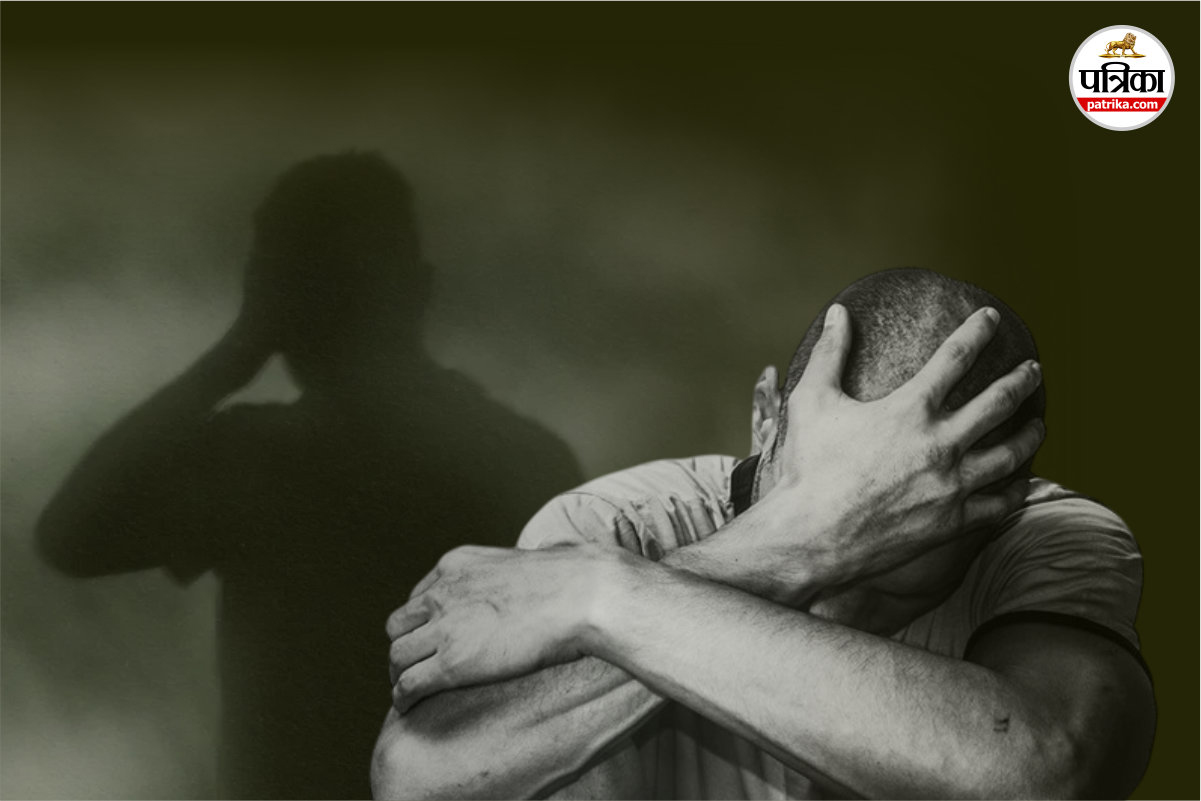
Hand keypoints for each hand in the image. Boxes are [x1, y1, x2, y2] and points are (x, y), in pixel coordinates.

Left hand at [385, 544, 605, 712]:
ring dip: (399, 674)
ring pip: (397, 656)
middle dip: (405, 646)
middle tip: (415, 665)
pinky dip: (403, 698)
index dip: (420, 623)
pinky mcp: (452, 662)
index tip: (429, 638)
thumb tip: (556, 548)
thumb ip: (528, 559)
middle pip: (399, 625)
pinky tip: (410, 706)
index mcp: (458, 563)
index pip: (418, 596)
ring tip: (408, 689)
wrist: (581, 596)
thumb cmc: (573, 579)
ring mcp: (444, 627)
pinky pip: (409, 684)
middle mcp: (442, 592)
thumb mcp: (531, 553)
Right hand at [767, 303, 1044, 591]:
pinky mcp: (952, 521)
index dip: (977, 331)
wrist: (811, 537)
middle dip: (1021, 380)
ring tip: (1038, 424)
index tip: (991, 318)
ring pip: (1010, 453)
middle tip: (1034, 369)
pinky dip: (1016, 489)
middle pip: (998, 402)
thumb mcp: (811, 401)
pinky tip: (1021, 482)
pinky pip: (1000, 503)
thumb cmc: (807, 467)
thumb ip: (829, 353)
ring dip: (1030, 434)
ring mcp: (952, 484)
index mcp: (911, 409)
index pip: (956, 356)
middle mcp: (941, 443)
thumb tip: (838, 312)